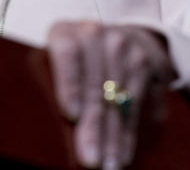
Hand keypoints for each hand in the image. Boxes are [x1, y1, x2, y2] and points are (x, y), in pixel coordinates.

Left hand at [46, 21, 175, 168]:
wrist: (117, 35)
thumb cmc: (71, 61)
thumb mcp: (54, 62)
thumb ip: (50, 83)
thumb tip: (47, 127)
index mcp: (64, 32)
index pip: (67, 55)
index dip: (70, 85)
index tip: (72, 115)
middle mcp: (94, 34)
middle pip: (94, 85)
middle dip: (93, 127)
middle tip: (90, 159)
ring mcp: (122, 47)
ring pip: (116, 98)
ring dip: (112, 137)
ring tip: (107, 165)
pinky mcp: (142, 63)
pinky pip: (134, 104)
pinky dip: (127, 134)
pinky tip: (121, 155)